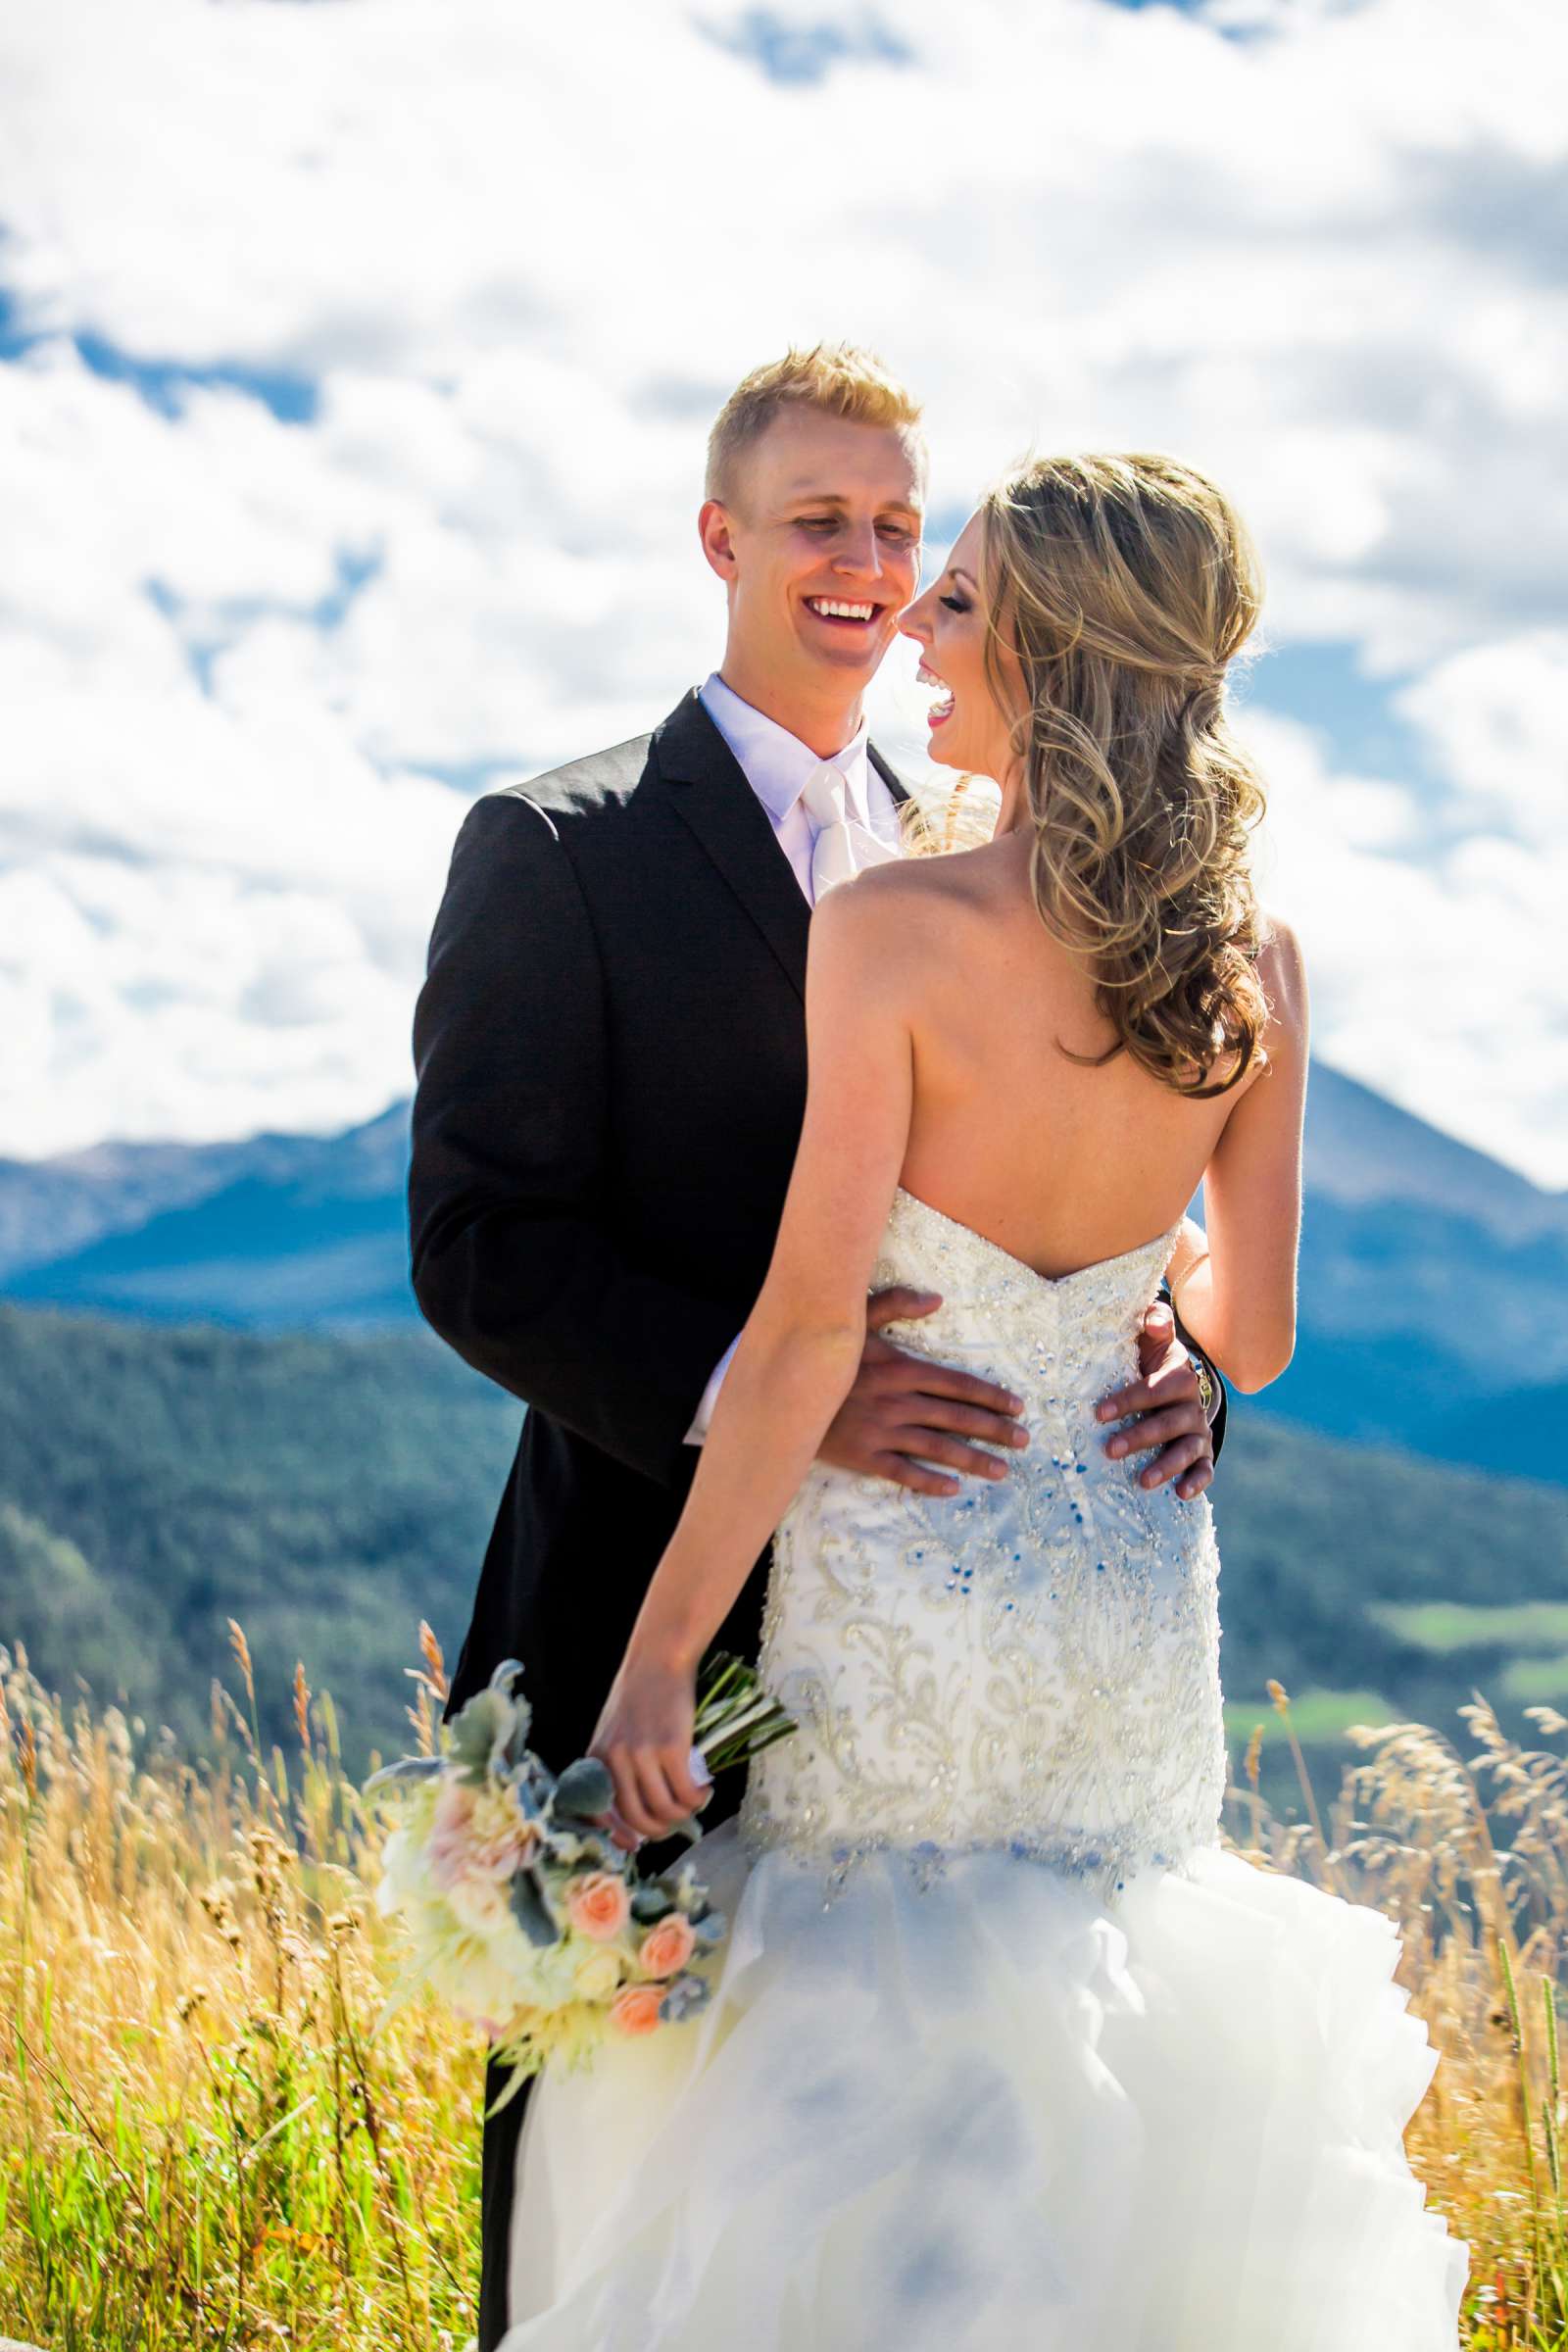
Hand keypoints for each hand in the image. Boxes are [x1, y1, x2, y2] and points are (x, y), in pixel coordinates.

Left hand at [588, 1650, 709, 1847]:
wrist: (659, 1659)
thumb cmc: (639, 1695)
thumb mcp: (613, 1731)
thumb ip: (616, 1766)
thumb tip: (633, 1813)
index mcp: (596, 1757)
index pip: (600, 1813)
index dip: (619, 1836)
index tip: (636, 1845)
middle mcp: (615, 1759)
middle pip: (637, 1818)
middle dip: (660, 1830)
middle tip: (676, 1820)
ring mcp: (642, 1755)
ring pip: (665, 1810)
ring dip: (684, 1814)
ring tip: (694, 1802)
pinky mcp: (671, 1748)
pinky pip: (686, 1792)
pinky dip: (698, 1799)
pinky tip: (705, 1789)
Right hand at [818, 1287, 1027, 1497]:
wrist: (780, 1392)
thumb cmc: (822, 1353)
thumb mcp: (855, 1319)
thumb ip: (895, 1304)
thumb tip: (937, 1299)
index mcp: (901, 1369)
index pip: (958, 1384)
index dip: (991, 1396)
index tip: (1017, 1406)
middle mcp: (898, 1402)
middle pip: (956, 1418)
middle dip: (994, 1430)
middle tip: (1024, 1440)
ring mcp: (881, 1432)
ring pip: (937, 1449)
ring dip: (973, 1459)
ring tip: (1002, 1470)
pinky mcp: (862, 1456)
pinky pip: (902, 1473)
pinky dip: (928, 1483)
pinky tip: (952, 1489)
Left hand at [1095, 1302, 1213, 1500]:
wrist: (1176, 1385)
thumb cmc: (1150, 1361)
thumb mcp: (1151, 1340)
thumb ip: (1153, 1323)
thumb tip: (1153, 1322)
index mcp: (1178, 1376)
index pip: (1156, 1388)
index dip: (1129, 1400)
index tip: (1099, 1413)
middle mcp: (1192, 1405)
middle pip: (1170, 1421)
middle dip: (1141, 1436)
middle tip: (1110, 1449)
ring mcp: (1198, 1431)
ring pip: (1187, 1448)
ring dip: (1166, 1465)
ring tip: (1142, 1481)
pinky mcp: (1203, 1453)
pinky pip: (1206, 1469)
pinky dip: (1197, 1482)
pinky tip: (1181, 1495)